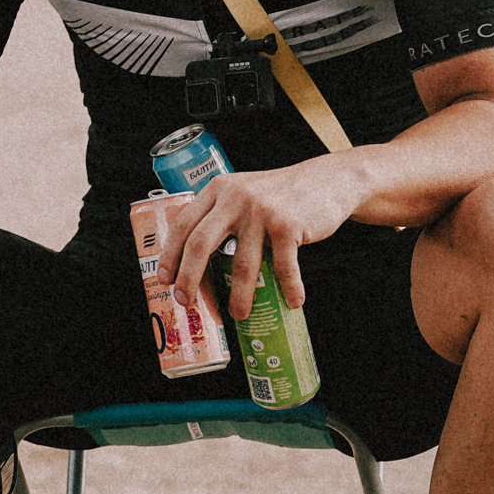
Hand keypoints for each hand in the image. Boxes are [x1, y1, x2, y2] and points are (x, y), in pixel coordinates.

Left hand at [162, 154, 365, 317]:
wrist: (328, 180)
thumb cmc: (281, 195)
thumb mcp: (243, 192)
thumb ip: (221, 214)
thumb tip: (197, 262)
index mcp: (218, 189)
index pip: (183, 223)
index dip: (170, 254)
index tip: (165, 279)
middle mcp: (235, 197)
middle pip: (200, 243)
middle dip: (189, 278)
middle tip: (186, 302)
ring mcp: (261, 211)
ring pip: (241, 264)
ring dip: (239, 296)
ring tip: (239, 314)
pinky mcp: (288, 224)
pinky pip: (283, 267)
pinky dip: (289, 288)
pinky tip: (292, 301)